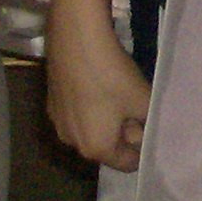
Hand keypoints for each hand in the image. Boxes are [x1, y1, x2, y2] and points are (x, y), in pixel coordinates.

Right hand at [46, 17, 149, 171]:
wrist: (76, 37)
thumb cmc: (112, 74)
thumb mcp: (143, 99)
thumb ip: (151, 122)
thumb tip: (151, 129)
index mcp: (95, 149)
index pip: (128, 163)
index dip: (144, 147)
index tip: (151, 124)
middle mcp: (72, 142)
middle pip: (107, 147)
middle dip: (125, 131)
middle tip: (137, 105)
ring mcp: (58, 122)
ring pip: (90, 129)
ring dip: (106, 118)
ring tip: (119, 92)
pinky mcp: (50, 101)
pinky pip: (77, 113)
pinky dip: (89, 106)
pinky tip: (97, 82)